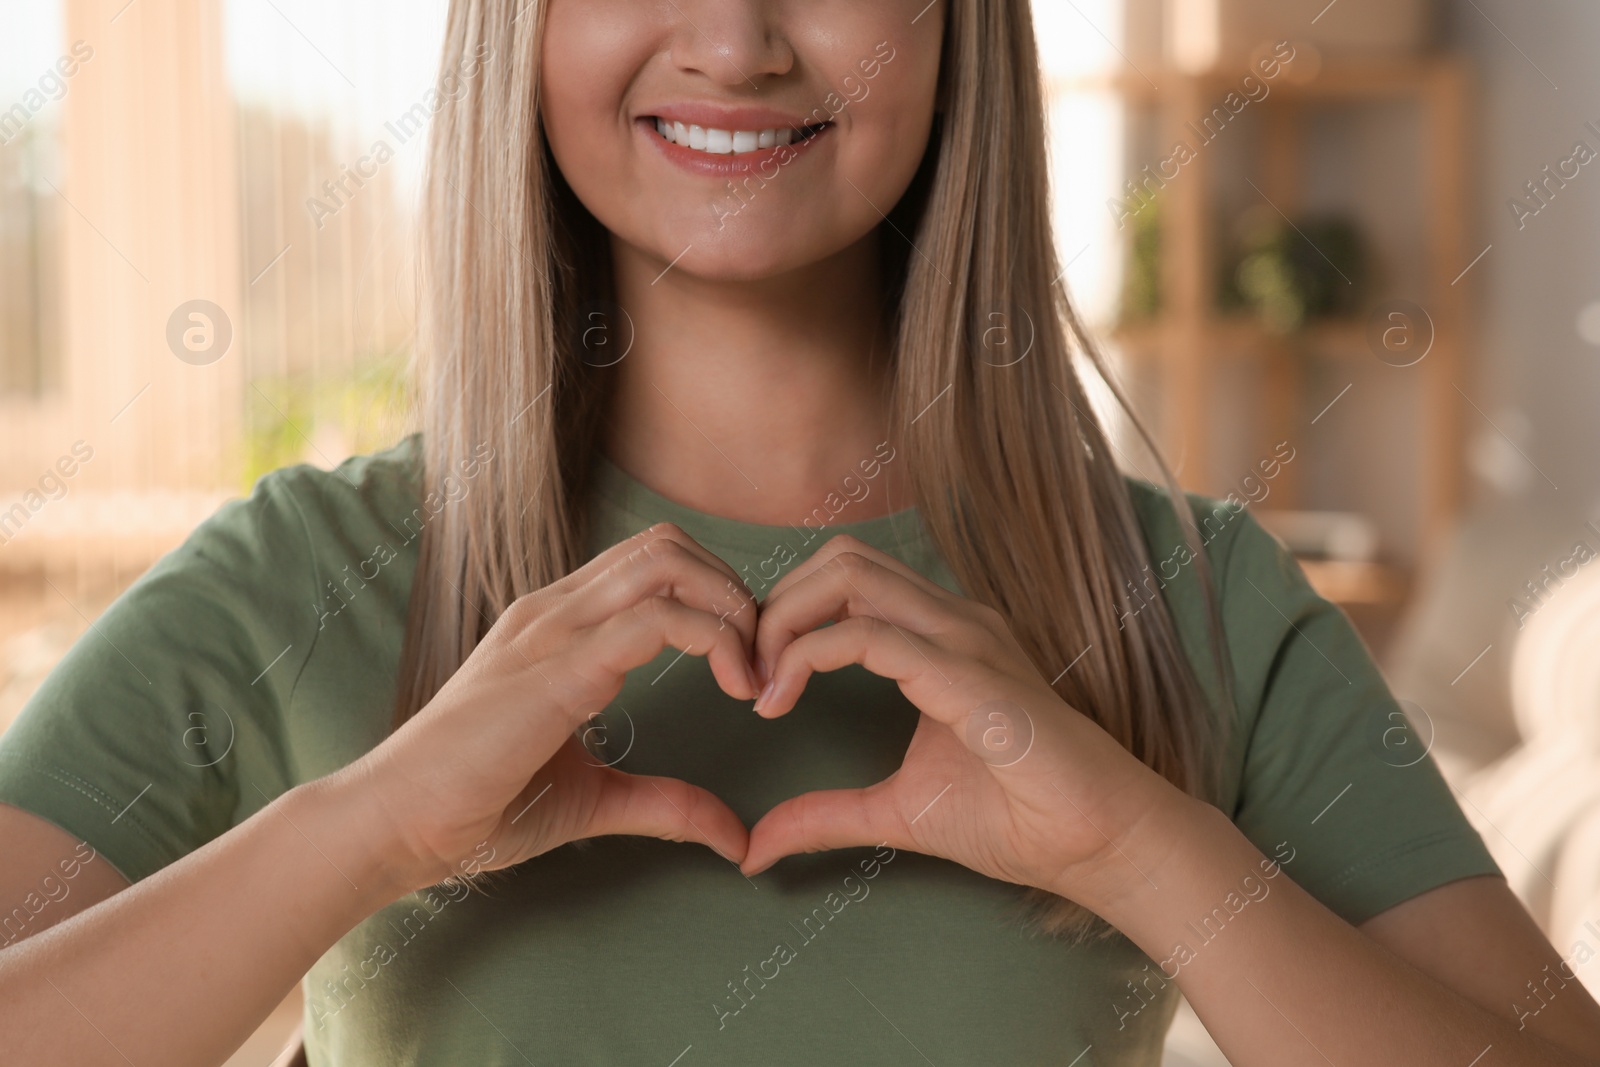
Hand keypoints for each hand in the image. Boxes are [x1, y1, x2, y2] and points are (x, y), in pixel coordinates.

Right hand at [350, 523, 761, 891]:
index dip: (716, 599)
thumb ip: (664, 804)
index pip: (652, 564)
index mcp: (559, 626)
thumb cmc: (475, 806)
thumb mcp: (593, 800)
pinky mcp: (556, 667)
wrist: (395, 824)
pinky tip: (735, 688)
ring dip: (731, 607)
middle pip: (668, 546)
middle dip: (734, 592)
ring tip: (755, 674)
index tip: (750, 668)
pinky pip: (654, 619)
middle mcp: (555, 610)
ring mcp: (552, 630)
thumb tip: (732, 836)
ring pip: (666, 563)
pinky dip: (714, 640)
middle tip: (764, 663)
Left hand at [739, 534, 1194, 909]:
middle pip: (838, 560)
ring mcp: (966, 638)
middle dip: (775, 606)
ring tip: (761, 686)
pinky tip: (783, 699)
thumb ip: (825, 816)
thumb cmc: (1017, 818)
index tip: (753, 684)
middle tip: (746, 676)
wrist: (1097, 843)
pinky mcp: (971, 674)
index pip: (844, 579)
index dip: (784, 615)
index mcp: (941, 635)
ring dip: (784, 621)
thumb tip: (754, 847)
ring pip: (849, 577)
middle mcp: (952, 620)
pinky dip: (809, 655)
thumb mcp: (894, 813)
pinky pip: (871, 636)